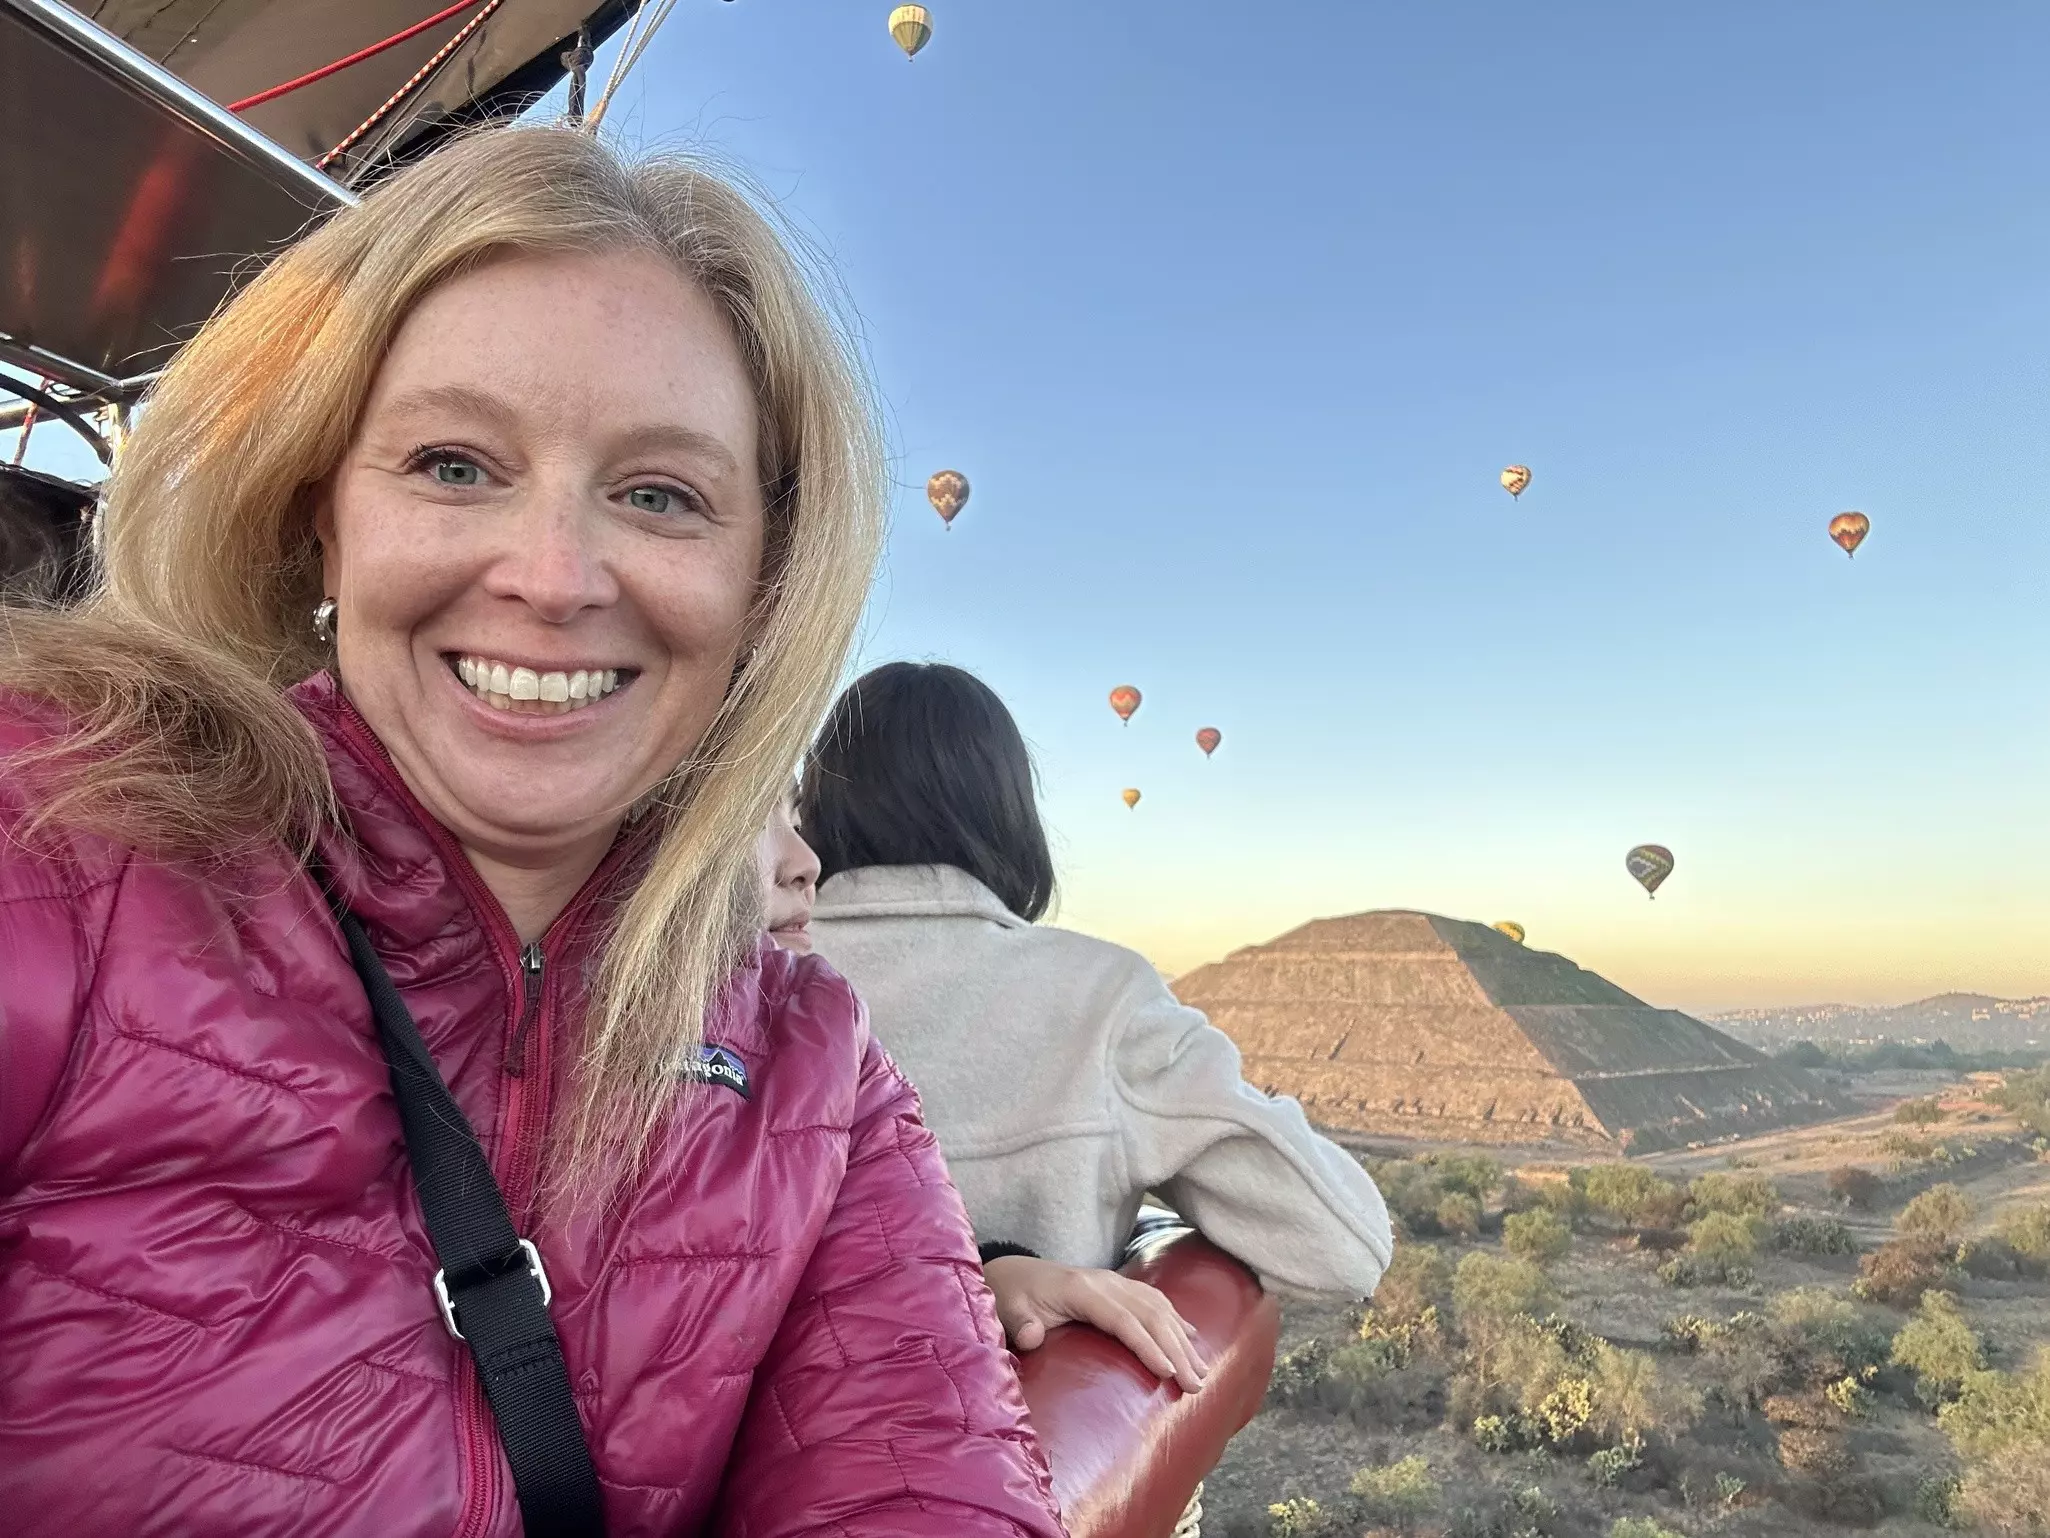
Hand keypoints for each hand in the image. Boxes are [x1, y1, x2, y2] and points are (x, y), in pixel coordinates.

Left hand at [982, 1255, 1207, 1392]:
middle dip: (1176, 1349)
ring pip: (1158, 1308)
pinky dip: (1175, 1320)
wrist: (1015, 1272)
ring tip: (1201, 1372)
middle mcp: (1105, 1282)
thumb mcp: (1008, 1309)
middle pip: (1150, 1314)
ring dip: (1182, 1339)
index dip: (1146, 1344)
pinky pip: (1154, 1301)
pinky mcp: (1119, 1288)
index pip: (1122, 1318)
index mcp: (1081, 1289)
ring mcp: (1115, 1282)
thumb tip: (1030, 1337)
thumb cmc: (1012, 1297)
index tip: (1167, 1372)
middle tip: (1195, 1384)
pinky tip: (1192, 1338)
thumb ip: (1020, 1323)